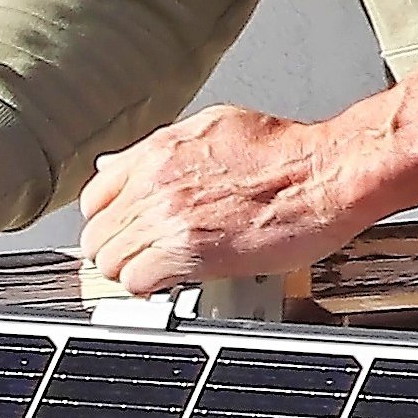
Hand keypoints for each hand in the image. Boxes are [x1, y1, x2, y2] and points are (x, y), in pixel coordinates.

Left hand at [73, 108, 367, 295]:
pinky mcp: (189, 251)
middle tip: (140, 259)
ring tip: (157, 273)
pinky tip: (170, 284)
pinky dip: (150, 289)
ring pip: (111, 262)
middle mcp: (155, 182)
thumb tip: (119, 166)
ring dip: (132, 272)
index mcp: (158, 151)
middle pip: (97, 233)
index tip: (120, 232)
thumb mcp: (212, 128)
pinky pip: (137, 282)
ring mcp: (169, 216)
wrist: (323, 174)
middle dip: (116, 250)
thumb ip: (159, 151)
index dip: (107, 221)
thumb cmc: (286, 154)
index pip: (94, 196)